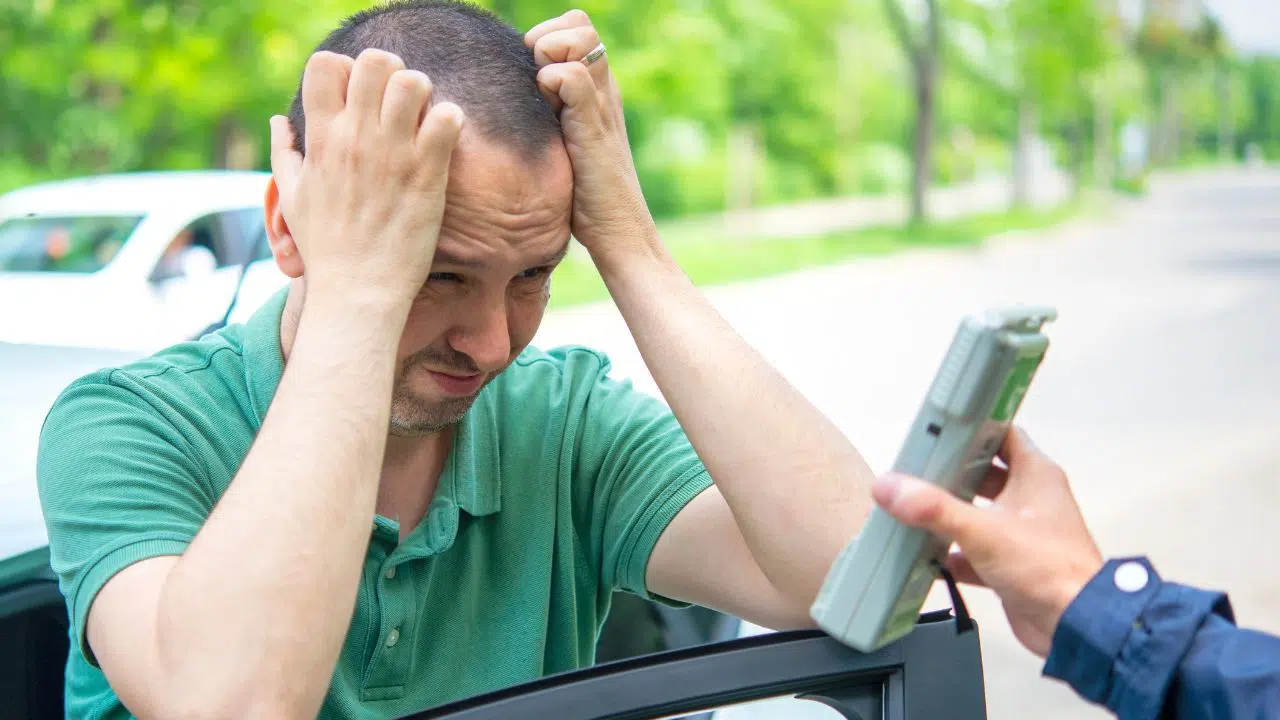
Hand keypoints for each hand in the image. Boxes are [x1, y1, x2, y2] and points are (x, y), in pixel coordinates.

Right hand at [269, 49, 465, 304]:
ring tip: (422, 119)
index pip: (326, 64)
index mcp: (321, 140)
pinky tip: (443, 142)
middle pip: (376, 61)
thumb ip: (283, 154)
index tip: (358, 97)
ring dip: (422, 92)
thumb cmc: (325, 250)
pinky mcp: (427, 175)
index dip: (346, 70)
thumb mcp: (291, 198)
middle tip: (398, 101)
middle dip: (391, 72)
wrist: (358, 293)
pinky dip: (450, 120)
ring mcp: (393, 154)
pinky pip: (447, 119)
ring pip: (414, 81)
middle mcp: (355, 139)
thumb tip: (278, 120)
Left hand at [525, 11, 654, 259]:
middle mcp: (603, 89)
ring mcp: (601, 104)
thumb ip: (551, 116)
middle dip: (546, 37)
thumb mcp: (565, 145)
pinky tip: (548, 108)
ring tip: (543, 94)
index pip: (577, 25)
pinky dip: (552, 82)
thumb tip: (514, 102)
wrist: (618, 232)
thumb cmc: (587, 198)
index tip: (532, 72)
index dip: (548, 34)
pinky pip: (574, 77)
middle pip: (579, 22)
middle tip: (535, 78)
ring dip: (549, 54)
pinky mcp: (594, 126)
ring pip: (580, 38)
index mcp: (597, 89)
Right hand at [872, 427, 1103, 657]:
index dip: (971, 429)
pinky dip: (953, 553)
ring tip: (914, 510)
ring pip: (979, 512)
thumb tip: (889, 486)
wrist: (1075, 626)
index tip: (938, 429)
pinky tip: (926, 557)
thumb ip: (933, 508)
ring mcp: (1023, 532)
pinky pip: (977, 551)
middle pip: (984, 473)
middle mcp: (1032, 499)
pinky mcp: (1014, 564)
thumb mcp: (983, 531)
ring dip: (950, 514)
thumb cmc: (1047, 568)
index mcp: (1035, 475)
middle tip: (916, 471)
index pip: (1002, 434)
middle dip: (950, 473)